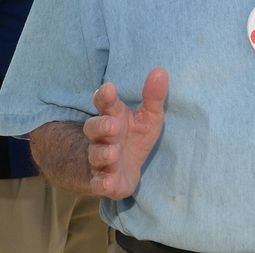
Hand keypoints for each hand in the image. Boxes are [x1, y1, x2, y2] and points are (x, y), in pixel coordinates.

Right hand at [82, 67, 167, 199]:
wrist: (121, 170)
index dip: (105, 95)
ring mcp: (100, 159)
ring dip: (102, 153)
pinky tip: (107, 183)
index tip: (110, 88)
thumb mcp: (149, 117)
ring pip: (95, 154)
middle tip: (113, 124)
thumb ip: (154, 96)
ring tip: (112, 152)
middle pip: (93, 128)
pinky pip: (97, 183)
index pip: (104, 102)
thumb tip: (161, 71)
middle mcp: (102, 137)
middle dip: (101, 125)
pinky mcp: (103, 181)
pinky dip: (101, 183)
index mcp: (112, 117)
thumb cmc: (135, 138)